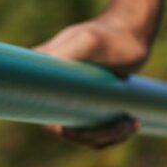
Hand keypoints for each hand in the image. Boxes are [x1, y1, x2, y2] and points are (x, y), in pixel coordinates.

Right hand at [34, 14, 151, 148]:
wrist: (133, 30)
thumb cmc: (108, 34)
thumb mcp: (86, 42)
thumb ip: (62, 54)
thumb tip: (32, 73)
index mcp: (46, 80)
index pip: (46, 118)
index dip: (65, 130)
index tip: (92, 126)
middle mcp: (58, 93)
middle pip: (70, 131)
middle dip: (95, 135)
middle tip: (126, 121)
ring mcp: (77, 100)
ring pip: (87, 134)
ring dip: (110, 136)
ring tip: (134, 122)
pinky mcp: (95, 104)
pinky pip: (100, 130)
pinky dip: (115, 133)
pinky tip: (134, 122)